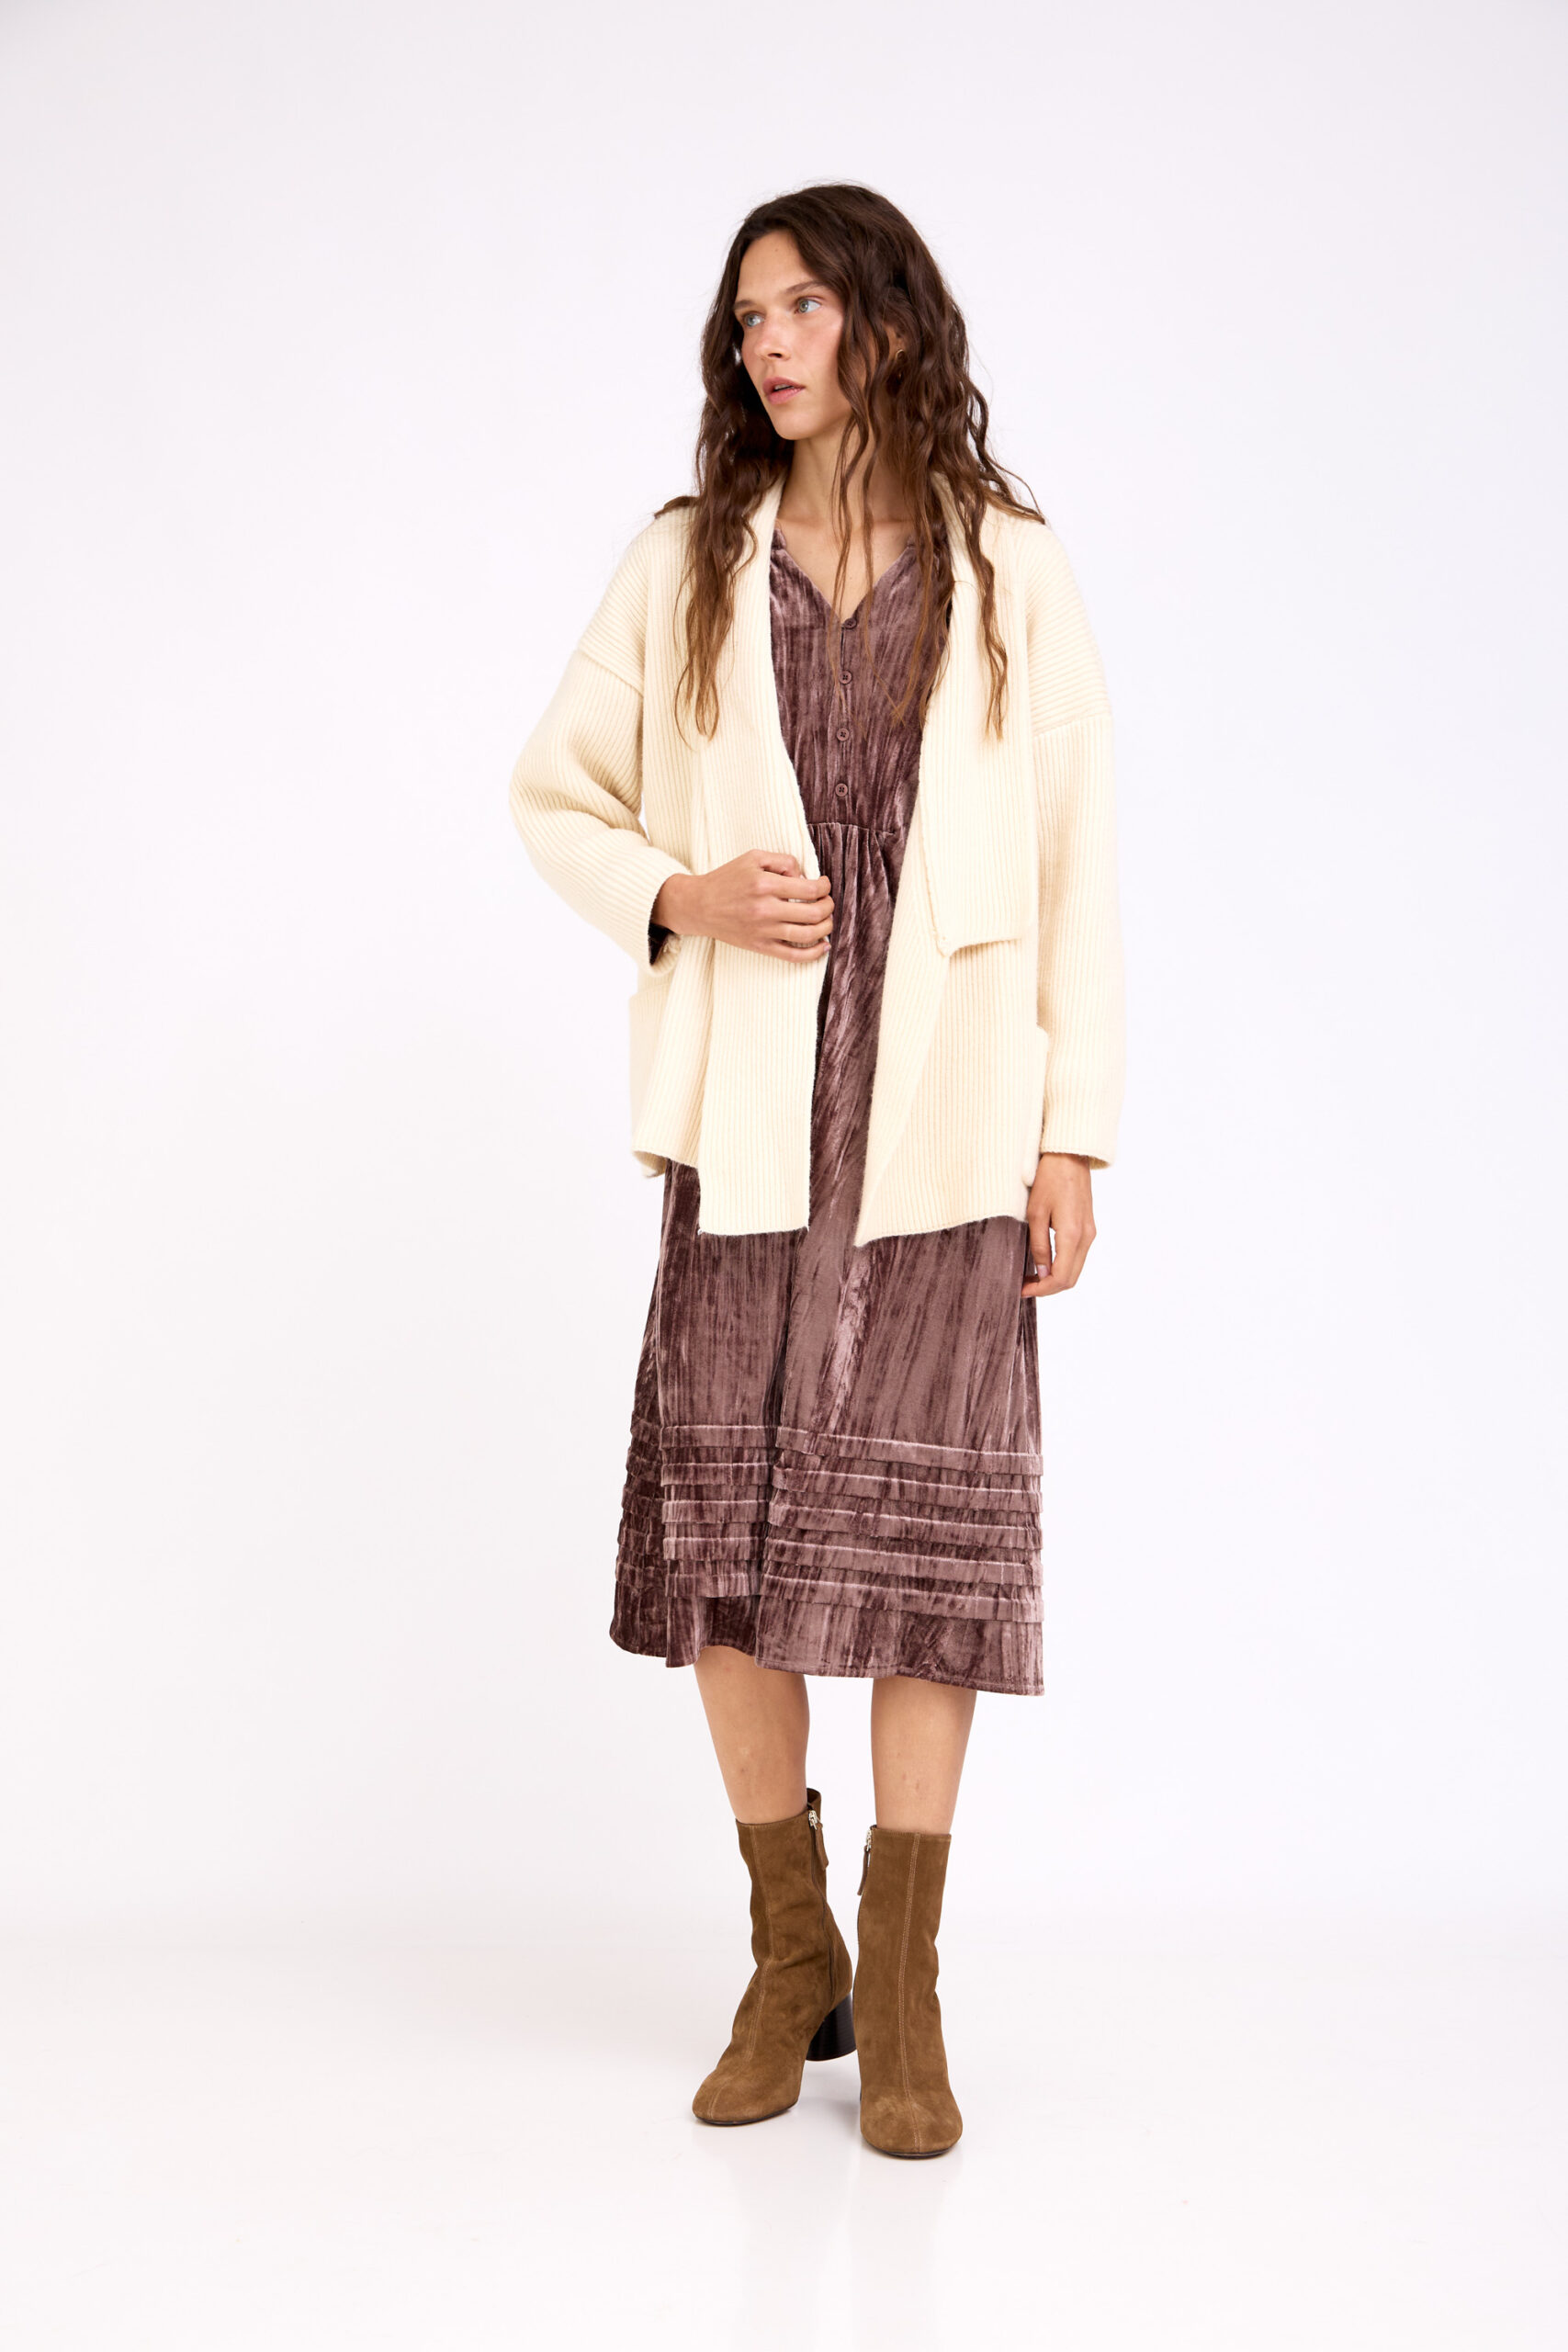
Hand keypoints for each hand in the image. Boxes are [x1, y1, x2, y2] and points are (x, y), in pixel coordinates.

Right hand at [652, 852, 833, 960]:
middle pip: (813, 913)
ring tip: (827, 920)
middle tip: (828, 902)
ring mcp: (763, 931)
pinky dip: (813, 954)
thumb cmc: (727, 879)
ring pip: (808, 935)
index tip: (824, 885)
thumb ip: (782, 861)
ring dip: (826, 928)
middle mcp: (765, 909)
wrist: (699, 906)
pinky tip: (823, 946)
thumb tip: (804, 876)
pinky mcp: (760, 946)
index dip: (825, 887)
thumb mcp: (753, 858)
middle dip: (828, 906)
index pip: (810, 889)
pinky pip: (793, 955)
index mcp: (765, 884)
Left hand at [1022, 1152, 1095, 1296]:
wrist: (1069, 1156)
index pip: (1061, 1277)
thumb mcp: (1035, 1213)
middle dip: (1048, 1288)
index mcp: (1072, 1234)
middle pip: (1071, 1278)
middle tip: (1024, 1286)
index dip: (1041, 1290)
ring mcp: (1090, 1232)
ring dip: (1055, 1277)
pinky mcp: (1088, 1227)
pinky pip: (1077, 1256)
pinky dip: (1062, 1266)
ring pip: (1075, 1269)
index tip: (1022, 1290)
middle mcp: (1086, 1237)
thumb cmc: (1049, 1179)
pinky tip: (1044, 1262)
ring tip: (1031, 1276)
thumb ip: (1038, 1246)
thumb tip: (1042, 1273)